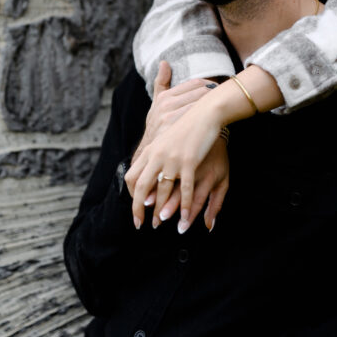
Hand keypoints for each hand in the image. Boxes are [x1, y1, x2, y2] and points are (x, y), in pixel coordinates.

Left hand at [126, 95, 223, 232]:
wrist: (205, 112)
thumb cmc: (188, 125)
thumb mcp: (167, 139)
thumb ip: (157, 154)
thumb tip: (152, 173)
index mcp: (151, 150)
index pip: (132, 176)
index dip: (132, 195)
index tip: (136, 208)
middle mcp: (158, 155)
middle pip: (142, 187)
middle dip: (139, 209)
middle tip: (140, 224)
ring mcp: (173, 159)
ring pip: (163, 190)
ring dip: (161, 210)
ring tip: (160, 223)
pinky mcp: (189, 161)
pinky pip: (185, 189)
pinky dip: (185, 206)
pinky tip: (186, 217)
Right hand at [129, 61, 215, 175]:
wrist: (150, 157)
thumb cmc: (157, 129)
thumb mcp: (156, 105)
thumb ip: (161, 83)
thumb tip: (165, 62)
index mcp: (164, 97)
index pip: (196, 83)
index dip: (210, 85)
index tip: (218, 90)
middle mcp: (167, 106)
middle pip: (203, 92)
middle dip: (216, 94)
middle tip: (226, 97)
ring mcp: (173, 119)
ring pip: (205, 104)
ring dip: (217, 104)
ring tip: (225, 107)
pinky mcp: (180, 132)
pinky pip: (203, 119)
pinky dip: (214, 118)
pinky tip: (220, 121)